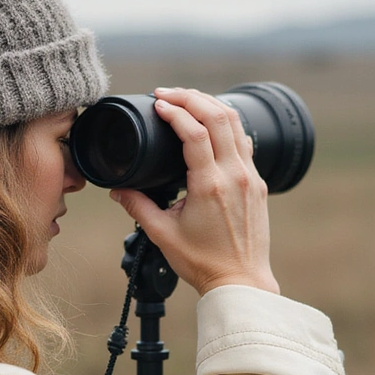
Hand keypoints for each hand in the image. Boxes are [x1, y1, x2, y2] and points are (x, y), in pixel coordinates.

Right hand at [110, 87, 279, 295]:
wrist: (241, 281)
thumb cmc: (203, 263)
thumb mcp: (162, 234)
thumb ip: (137, 207)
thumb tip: (116, 190)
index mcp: (209, 186)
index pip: (194, 132)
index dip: (175, 111)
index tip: (157, 103)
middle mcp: (234, 175)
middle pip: (218, 116)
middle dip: (191, 97)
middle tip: (168, 93)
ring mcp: (250, 177)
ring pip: (236, 123)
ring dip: (211, 104)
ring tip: (188, 99)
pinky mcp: (258, 183)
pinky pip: (244, 141)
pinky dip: (226, 124)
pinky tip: (211, 124)